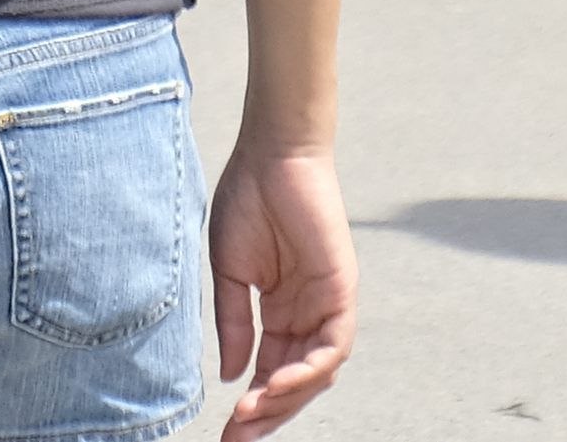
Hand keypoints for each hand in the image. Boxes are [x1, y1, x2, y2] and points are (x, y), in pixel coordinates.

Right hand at [210, 144, 357, 441]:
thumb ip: (234, 325)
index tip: (225, 434)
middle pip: (294, 382)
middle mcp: (307, 313)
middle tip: (236, 438)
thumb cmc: (248, 200)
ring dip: (285, 399)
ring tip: (251, 414)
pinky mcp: (342, 288)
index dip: (251, 407)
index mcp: (280, 310)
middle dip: (267, 415)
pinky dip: (308, 370)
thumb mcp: (230, 273)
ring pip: (317, 372)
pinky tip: (275, 383)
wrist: (270, 153)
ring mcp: (326, 302)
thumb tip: (231, 377)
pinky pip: (334, 345)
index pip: (269, 372)